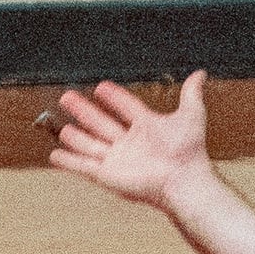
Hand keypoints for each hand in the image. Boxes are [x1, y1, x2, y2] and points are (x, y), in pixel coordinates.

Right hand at [46, 72, 212, 208]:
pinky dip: (68, 161)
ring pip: (89, 144)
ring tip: (61, 128)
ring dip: (75, 137)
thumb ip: (191, 94)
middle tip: (67, 96)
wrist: (182, 180)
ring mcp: (116, 159)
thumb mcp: (191, 115)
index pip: (126, 107)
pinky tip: (55, 155)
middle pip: (100, 122)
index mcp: (146, 127)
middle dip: (83, 110)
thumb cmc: (189, 151)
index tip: (101, 86)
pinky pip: (83, 166)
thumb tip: (200, 73)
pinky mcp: (106, 175)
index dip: (114, 97)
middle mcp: (129, 142)